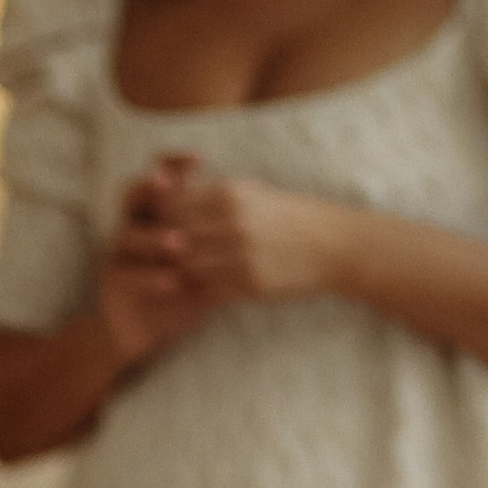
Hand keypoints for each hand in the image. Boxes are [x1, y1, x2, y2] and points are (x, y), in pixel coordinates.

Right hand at [95, 156, 223, 370]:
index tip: (197, 159)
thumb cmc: (179, 294)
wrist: (142, 331)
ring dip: (153, 237)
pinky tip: (171, 282)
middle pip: (134, 196)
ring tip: (178, 243)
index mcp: (156, 218)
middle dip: (152, 189)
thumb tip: (265, 219)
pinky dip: (148, 277)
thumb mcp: (207, 264)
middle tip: (170, 185)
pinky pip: (126, 274)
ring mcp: (120, 255)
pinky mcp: (113, 283)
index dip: (173, 167)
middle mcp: (134, 229)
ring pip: (127, 235)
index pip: (161, 182)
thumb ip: (224, 240)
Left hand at [149, 154, 351, 305]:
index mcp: (229, 194)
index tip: (153, 234)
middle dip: (159, 251)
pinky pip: (207, 290)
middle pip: (171, 236)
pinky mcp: (249, 282)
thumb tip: (171, 200)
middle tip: (155, 262)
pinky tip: (195, 293)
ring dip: (175, 275)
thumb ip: (212, 198)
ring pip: (184, 266)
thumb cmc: (290, 219)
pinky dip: (195, 292)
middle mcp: (232, 220)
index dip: (155, 223)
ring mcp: (240, 252)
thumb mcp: (252, 195)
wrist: (334, 245)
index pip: (170, 206)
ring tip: (174, 278)